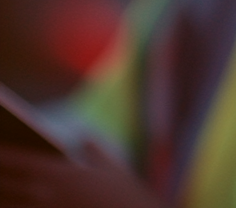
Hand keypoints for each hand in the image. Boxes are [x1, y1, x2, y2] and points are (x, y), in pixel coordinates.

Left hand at [0, 143, 164, 207]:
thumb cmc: (125, 198)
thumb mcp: (113, 169)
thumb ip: (93, 149)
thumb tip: (82, 133)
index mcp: (61, 175)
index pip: (20, 161)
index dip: (2, 153)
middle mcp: (46, 196)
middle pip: (6, 183)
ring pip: (7, 203)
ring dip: (0, 193)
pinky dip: (12, 205)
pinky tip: (9, 201)